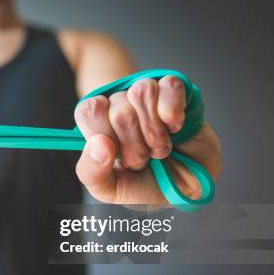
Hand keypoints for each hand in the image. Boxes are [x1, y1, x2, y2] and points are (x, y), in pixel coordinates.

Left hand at [74, 75, 221, 204]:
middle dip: (135, 145)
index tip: (119, 157)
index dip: (105, 136)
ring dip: (155, 132)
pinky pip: (169, 85)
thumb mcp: (111, 189)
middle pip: (118, 109)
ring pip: (142, 92)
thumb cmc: (144, 184)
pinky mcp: (174, 89)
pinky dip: (173, 113)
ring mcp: (147, 94)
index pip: (88, 110)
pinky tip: (175, 128)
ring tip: (159, 148)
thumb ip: (92, 172)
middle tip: (144, 159)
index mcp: (98, 124)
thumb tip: (99, 145)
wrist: (185, 186)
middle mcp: (119, 104)